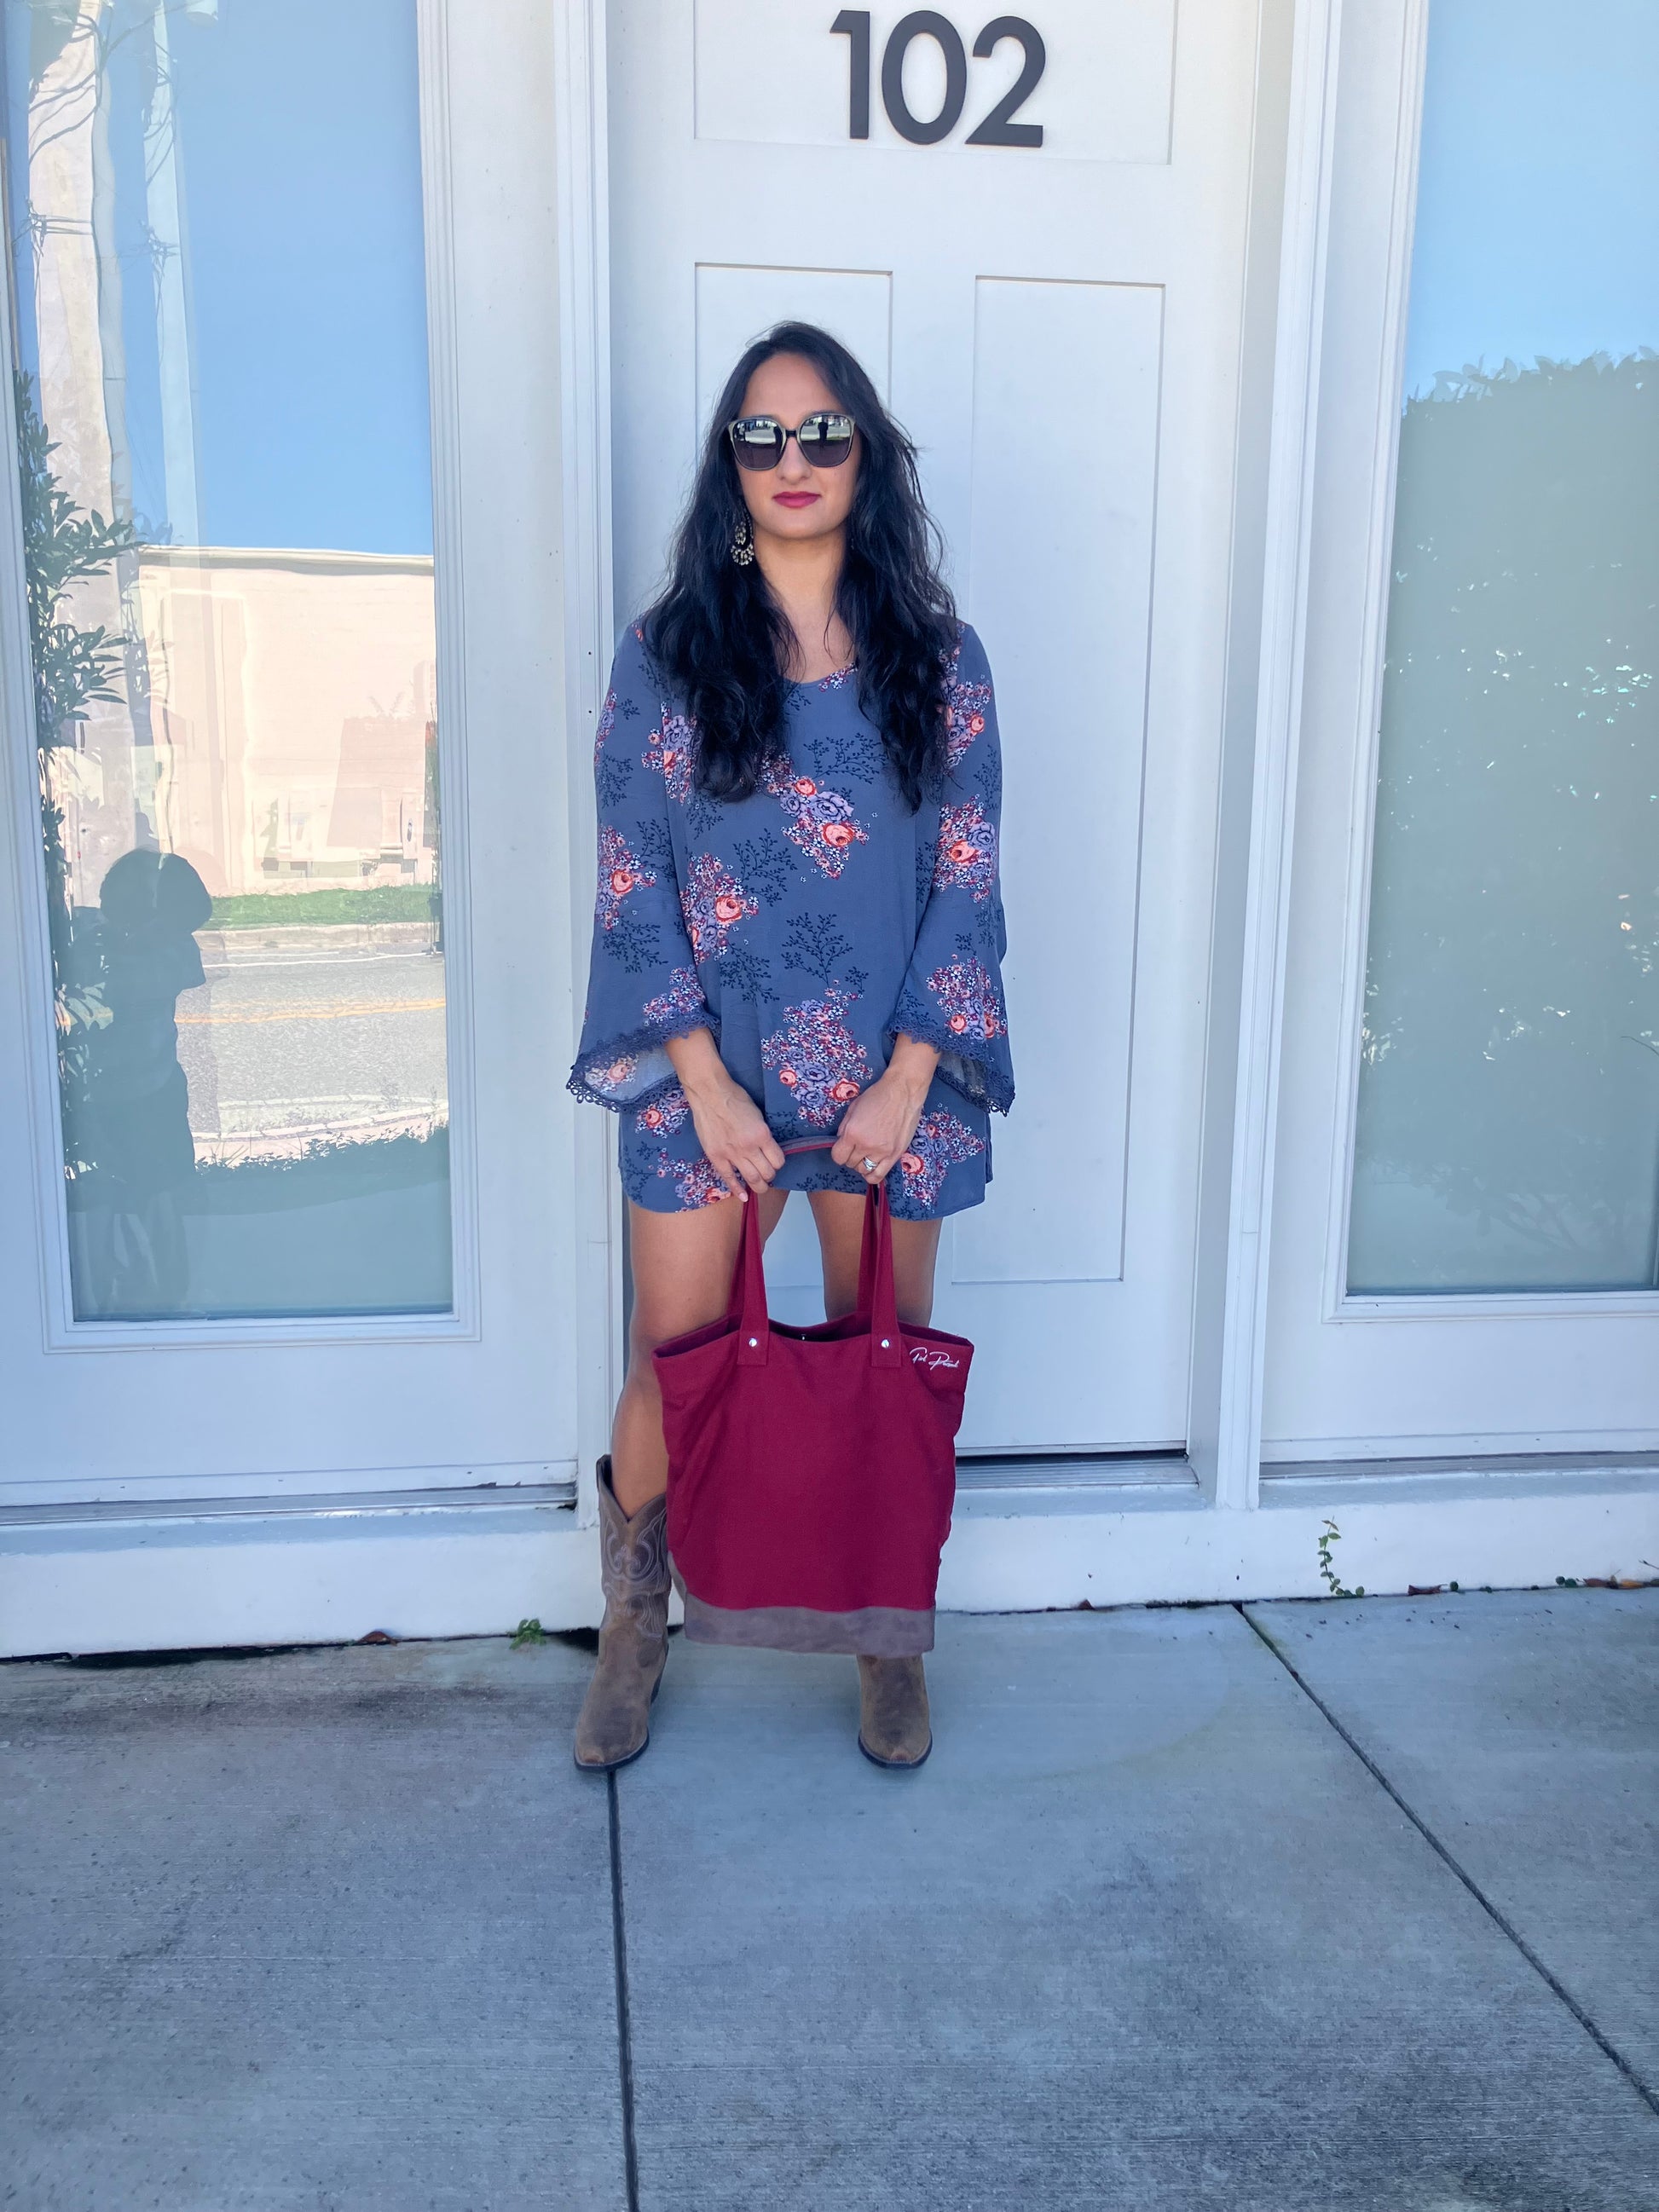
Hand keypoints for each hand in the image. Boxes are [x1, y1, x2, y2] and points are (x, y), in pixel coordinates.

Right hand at [666, 1030, 783, 1200]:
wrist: (710, 1092)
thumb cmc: (735, 1097)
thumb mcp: (758, 1114)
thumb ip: (763, 1133)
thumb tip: (767, 1148)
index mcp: (762, 1134)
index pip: (778, 1161)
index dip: (778, 1164)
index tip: (775, 1162)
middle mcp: (749, 1147)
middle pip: (767, 1173)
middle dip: (770, 1176)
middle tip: (768, 1175)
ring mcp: (731, 1154)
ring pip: (751, 1180)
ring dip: (759, 1186)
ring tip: (760, 1187)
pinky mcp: (716, 1156)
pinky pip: (728, 1178)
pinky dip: (737, 1190)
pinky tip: (743, 1197)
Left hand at [831, 1036, 938, 1182]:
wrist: (903, 1092)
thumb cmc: (877, 1096)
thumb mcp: (853, 1108)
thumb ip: (844, 1127)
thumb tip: (841, 1141)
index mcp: (853, 1133)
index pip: (838, 1157)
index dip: (838, 1153)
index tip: (843, 1147)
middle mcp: (866, 1145)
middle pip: (850, 1164)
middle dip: (850, 1156)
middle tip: (856, 1147)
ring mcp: (882, 1152)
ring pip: (864, 1171)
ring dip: (861, 1165)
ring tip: (865, 1155)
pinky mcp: (895, 1155)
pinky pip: (879, 1175)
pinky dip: (872, 1175)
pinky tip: (872, 1167)